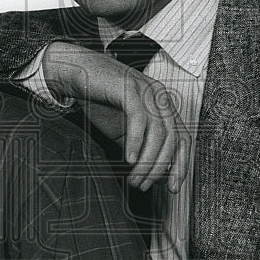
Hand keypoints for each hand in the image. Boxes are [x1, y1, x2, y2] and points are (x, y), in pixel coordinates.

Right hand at [42, 41, 190, 191]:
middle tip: (144, 185)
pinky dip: (136, 142)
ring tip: (134, 178)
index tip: (171, 187)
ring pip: (158, 132)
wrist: (76, 73)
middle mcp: (159, 97)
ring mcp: (146, 90)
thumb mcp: (124, 130)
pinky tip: (129, 158)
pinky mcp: (129, 88)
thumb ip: (142, 147)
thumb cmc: (99, 99)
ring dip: (147, 161)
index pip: (183, 139)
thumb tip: (156, 174)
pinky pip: (139, 119)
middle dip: (160, 168)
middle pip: (172, 138)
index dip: (180, 165)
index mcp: (163, 106)